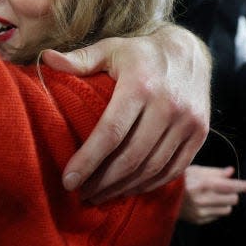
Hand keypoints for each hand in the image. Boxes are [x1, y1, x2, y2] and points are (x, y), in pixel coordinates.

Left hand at [43, 24, 210, 202]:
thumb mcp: (110, 49)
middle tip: (81, 194)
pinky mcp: (199, 134)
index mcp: (140, 86)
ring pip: (152, 167)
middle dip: (102, 181)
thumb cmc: (140, 53)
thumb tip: (45, 59)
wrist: (190, 53)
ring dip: (124, 187)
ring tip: (99, 196)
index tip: (68, 180)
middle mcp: (167, 106)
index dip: (88, 160)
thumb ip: (79, 59)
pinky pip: (174, 169)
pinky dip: (150, 184)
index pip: (111, 132)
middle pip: (131, 156)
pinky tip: (129, 189)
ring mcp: (187, 122)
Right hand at [179, 165, 245, 224]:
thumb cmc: (177, 180)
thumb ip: (214, 172)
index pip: (230, 186)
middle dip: (232, 193)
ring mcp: (200, 212)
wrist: (159, 196)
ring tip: (213, 196)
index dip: (243, 186)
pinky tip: (205, 203)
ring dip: (224, 202)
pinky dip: (215, 209)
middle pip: (232, 199)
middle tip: (224, 188)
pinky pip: (217, 216)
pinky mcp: (198, 220)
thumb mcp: (194, 170)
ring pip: (227, 209)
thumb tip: (231, 172)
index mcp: (202, 184)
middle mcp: (203, 199)